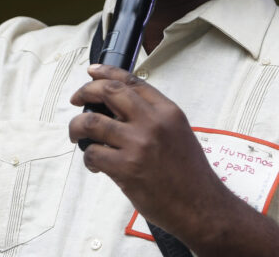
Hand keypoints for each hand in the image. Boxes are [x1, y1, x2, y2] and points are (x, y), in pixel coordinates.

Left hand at [69, 64, 230, 239]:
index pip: (131, 81)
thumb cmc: (190, 174)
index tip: (92, 71)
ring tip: (77, 134)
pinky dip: (88, 158)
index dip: (107, 72)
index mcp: (167, 111)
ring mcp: (138, 144)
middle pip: (108, 92)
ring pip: (91, 122)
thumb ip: (152, 116)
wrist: (202, 206)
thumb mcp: (178, 132)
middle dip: (85, 91)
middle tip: (76, 99)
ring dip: (77, 127)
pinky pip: (93, 153)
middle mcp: (152, 122)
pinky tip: (95, 164)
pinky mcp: (126, 168)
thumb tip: (117, 107)